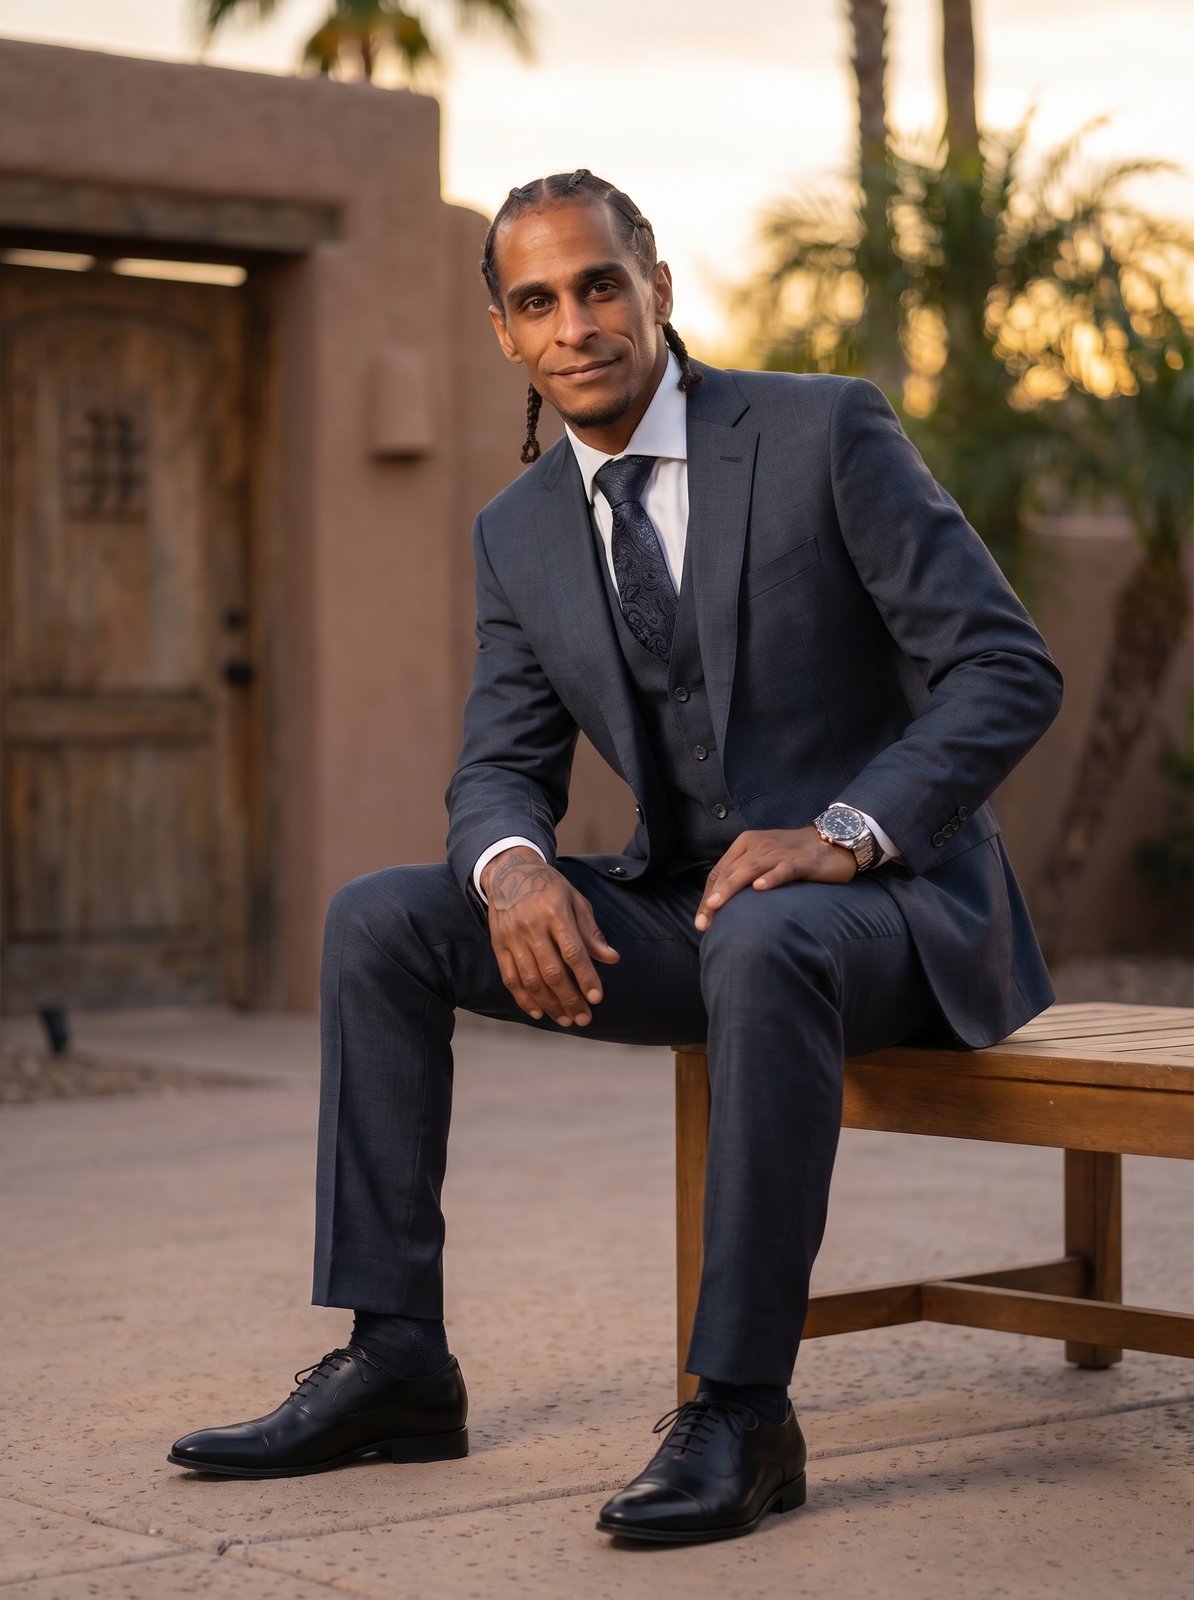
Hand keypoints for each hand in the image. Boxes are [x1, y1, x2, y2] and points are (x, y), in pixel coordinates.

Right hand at [482, 848, 619, 1026]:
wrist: (509, 872)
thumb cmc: (549, 887)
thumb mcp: (575, 900)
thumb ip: (591, 931)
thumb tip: (612, 958)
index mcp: (555, 912)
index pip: (573, 952)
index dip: (586, 977)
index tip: (597, 998)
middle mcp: (531, 927)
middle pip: (552, 972)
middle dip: (570, 999)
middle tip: (584, 1018)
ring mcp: (512, 938)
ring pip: (531, 980)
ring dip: (550, 1005)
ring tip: (566, 1020)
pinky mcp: (499, 946)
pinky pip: (510, 979)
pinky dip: (524, 999)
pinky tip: (539, 1012)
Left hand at [694, 827, 855, 930]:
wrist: (834, 840)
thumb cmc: (794, 854)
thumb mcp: (764, 860)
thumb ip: (744, 876)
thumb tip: (722, 906)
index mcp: (747, 844)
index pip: (719, 871)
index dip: (707, 896)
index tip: (701, 922)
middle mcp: (760, 846)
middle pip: (730, 872)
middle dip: (714, 898)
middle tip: (704, 923)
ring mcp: (781, 853)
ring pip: (750, 869)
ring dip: (731, 888)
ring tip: (716, 905)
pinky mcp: (803, 861)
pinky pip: (784, 869)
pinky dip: (771, 878)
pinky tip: (759, 888)